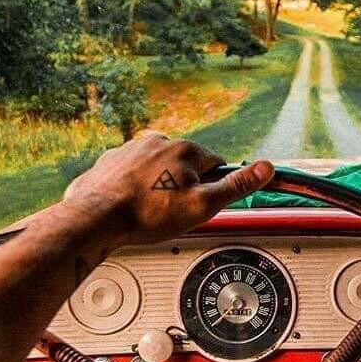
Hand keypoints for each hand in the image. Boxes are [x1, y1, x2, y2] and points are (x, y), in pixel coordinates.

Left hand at [63, 133, 273, 244]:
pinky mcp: (110, 161)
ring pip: (157, 168)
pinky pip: (130, 173)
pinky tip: (130, 204)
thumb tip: (266, 168)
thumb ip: (236, 186)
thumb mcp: (203, 206)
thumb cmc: (147, 215)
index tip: (203, 202)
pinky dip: (132, 186)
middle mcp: (158, 142)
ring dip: (158, 185)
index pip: (216, 165)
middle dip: (184, 186)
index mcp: (186, 150)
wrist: (95, 219)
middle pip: (185, 165)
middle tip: (175, 212)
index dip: (213, 187)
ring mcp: (131, 150)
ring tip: (150, 211)